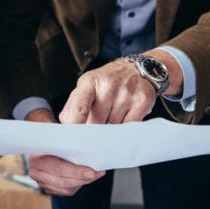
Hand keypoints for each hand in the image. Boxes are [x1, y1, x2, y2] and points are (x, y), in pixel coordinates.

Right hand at [22, 108, 104, 195]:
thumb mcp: (59, 134)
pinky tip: (86, 178)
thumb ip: (69, 140)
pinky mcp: (49, 187)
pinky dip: (78, 185)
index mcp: (36, 157)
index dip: (76, 172)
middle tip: (97, 174)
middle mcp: (35, 172)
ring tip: (96, 174)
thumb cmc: (52, 136)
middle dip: (82, 178)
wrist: (43, 140)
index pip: (58, 168)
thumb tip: (88, 144)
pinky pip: (66, 191)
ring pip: (66, 189)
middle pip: (63, 182)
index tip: (91, 172)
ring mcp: (41, 181)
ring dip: (82, 182)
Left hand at [59, 50, 181, 124]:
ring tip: (113, 113)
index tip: (73, 139)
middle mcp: (108, 87)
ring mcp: (126, 94)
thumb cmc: (107, 81)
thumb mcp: (86, 86)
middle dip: (94, 128)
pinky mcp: (142, 102)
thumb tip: (67, 127)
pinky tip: (124, 116)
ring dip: (111, 127)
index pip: (79, 108)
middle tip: (97, 121)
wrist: (136, 69)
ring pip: (113, 128)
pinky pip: (129, 127)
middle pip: (96, 123)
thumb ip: (73, 107)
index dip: (75, 125)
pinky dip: (125, 127)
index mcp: (89, 82)